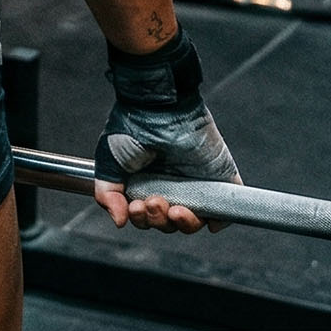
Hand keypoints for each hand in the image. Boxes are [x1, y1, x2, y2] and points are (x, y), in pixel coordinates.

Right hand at [90, 32, 242, 234]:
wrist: (157, 105)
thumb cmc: (131, 125)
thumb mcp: (108, 163)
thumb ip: (107, 195)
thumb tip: (119, 220)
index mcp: (147, 184)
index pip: (148, 217)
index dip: (142, 219)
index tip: (135, 206)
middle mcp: (172, 186)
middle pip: (168, 223)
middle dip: (157, 220)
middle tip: (152, 202)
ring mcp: (196, 183)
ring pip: (194, 221)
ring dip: (182, 224)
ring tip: (173, 210)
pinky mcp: (217, 179)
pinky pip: (223, 209)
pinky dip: (218, 220)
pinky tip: (206, 219)